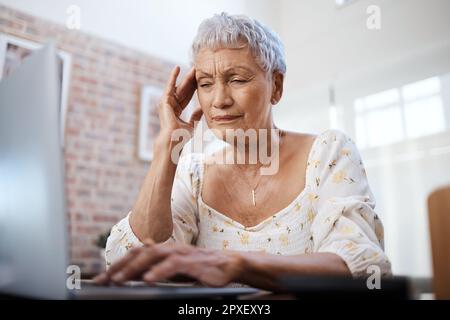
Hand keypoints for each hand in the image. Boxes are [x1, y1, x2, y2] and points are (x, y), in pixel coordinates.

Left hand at [93, 241, 244, 286]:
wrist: (229, 265)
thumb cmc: (201, 268)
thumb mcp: (177, 266)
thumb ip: (160, 262)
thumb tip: (143, 257)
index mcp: (165, 250)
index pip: (137, 253)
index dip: (118, 263)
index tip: (101, 278)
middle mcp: (171, 248)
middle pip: (141, 252)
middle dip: (120, 265)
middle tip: (104, 279)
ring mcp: (182, 254)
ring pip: (154, 256)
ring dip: (134, 268)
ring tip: (119, 280)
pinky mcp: (194, 262)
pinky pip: (173, 265)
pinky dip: (159, 271)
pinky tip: (148, 279)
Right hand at [158, 66, 202, 139]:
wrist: (174, 139)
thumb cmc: (181, 135)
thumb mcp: (192, 124)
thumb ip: (196, 115)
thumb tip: (202, 108)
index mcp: (177, 110)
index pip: (187, 96)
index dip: (194, 87)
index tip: (201, 79)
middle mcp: (171, 104)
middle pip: (183, 89)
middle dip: (191, 79)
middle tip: (197, 69)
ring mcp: (166, 102)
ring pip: (178, 87)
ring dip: (185, 77)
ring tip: (192, 67)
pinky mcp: (164, 100)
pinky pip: (169, 86)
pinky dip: (173, 77)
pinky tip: (177, 68)